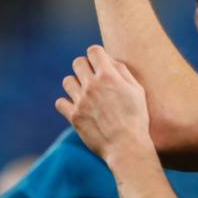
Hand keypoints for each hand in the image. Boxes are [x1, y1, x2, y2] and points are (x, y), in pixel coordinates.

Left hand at [55, 45, 152, 163]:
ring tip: (86, 93)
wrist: (126, 146)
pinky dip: (67, 103)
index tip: (101, 62)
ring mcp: (80, 101)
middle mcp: (92, 85)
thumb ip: (123, 72)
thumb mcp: (137, 91)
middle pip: (77, 62)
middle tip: (94, 77)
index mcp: (108, 76)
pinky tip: (79, 107)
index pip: (93, 51)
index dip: (97, 54)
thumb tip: (110, 61)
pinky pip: (60, 102)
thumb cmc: (136, 117)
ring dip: (76, 83)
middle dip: (85, 66)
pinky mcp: (73, 116)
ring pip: (67, 81)